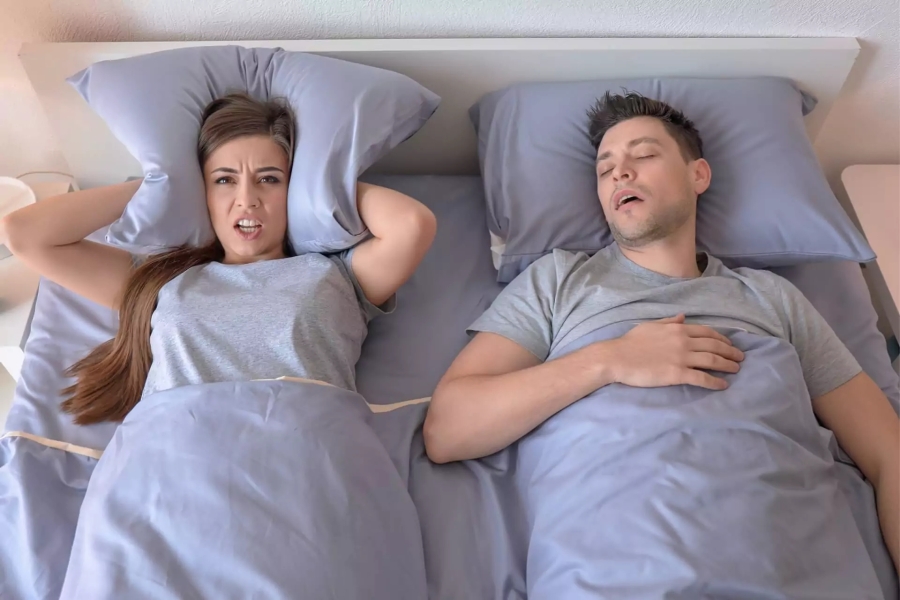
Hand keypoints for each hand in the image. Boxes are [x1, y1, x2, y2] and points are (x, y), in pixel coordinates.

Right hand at [601, 314, 743, 389]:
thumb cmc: (630, 342)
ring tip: (736, 369)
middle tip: (740, 358)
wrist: (617, 357)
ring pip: (712, 360)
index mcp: (678, 329)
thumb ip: (669, 321)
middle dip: (730, 351)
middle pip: (714, 346)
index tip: (729, 344)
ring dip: (727, 365)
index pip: (707, 332)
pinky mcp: (677, 374)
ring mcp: (681, 358)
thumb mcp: (650, 326)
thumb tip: (683, 317)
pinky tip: (723, 385)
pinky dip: (715, 382)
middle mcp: (684, 341)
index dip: (722, 338)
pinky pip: (702, 378)